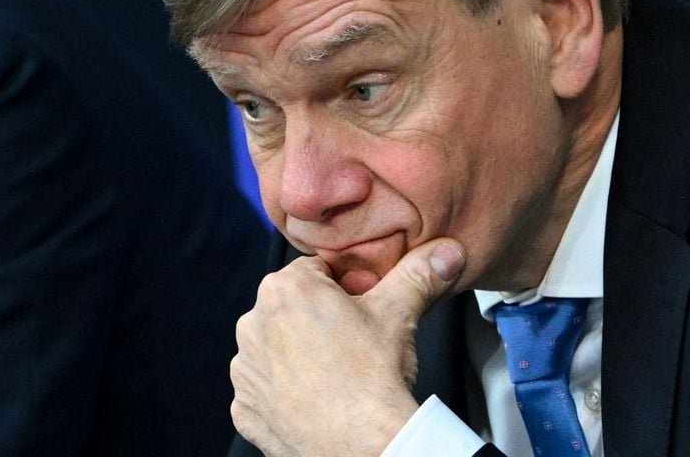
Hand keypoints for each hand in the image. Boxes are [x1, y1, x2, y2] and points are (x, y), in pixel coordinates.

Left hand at [230, 238, 465, 456]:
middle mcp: (252, 324)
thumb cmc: (373, 379)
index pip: (316, 271)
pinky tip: (316, 399)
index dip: (345, 287)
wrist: (363, 448)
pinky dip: (286, 392)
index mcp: (283, 289)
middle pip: (293, 308)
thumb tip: (445, 252)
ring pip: (276, 348)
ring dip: (299, 354)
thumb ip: (418, 273)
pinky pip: (265, 389)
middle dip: (319, 319)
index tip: (362, 308)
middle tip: (353, 342)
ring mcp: (244, 370)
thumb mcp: (400, 313)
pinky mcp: (244, 408)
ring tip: (336, 373)